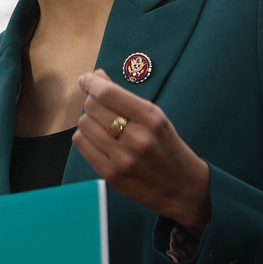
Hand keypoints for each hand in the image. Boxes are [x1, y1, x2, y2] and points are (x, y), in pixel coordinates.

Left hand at [73, 70, 211, 232]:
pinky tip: (97, 139)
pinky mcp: (110, 173)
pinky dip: (84, 137)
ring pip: (84, 124)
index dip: (92, 83)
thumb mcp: (155, 118)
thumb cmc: (166, 147)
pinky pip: (81, 144)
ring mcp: (122, 157)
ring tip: (103, 126)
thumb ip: (124, 98)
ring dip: (89, 121)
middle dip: (93, 103)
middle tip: (102, 109)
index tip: (85, 79)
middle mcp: (136, 137)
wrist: (181, 187)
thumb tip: (95, 77)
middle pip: (92, 107)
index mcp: (151, 118)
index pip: (109, 94)